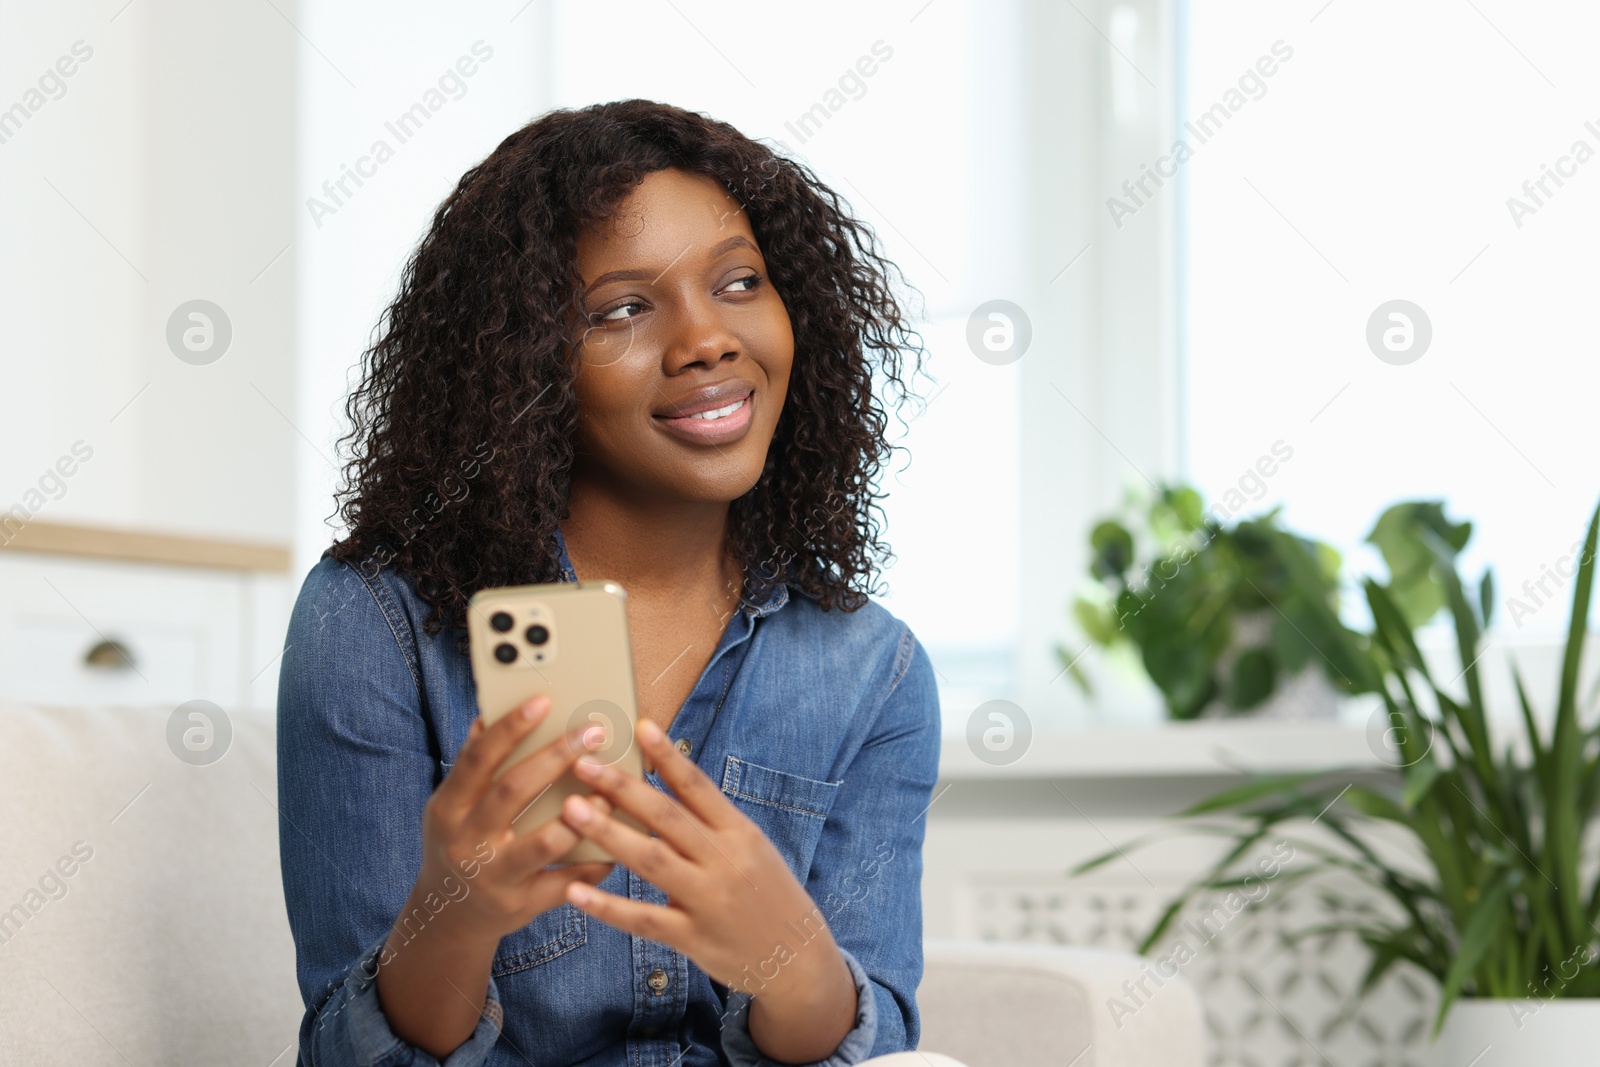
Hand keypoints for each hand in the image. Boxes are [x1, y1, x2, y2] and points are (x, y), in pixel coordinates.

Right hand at [416, 694, 616, 940]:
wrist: (449, 914)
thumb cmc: (460, 842)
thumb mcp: (453, 804)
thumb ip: (472, 765)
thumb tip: (487, 715)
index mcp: (450, 807)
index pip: (478, 759)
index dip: (510, 728)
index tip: (544, 700)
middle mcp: (467, 841)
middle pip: (514, 791)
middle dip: (557, 757)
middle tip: (595, 732)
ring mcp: (493, 877)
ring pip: (544, 843)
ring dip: (583, 816)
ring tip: (610, 795)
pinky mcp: (520, 906)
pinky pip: (566, 882)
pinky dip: (594, 864)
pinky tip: (615, 845)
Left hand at [556, 718, 856, 1061]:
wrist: (796, 956)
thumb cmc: (767, 893)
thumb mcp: (751, 848)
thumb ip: (711, 821)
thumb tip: (669, 779)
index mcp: (739, 832)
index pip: (698, 786)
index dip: (668, 755)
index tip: (640, 727)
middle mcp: (724, 860)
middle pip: (667, 817)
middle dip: (622, 788)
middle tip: (582, 764)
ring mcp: (708, 900)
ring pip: (651, 861)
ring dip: (608, 833)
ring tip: (571, 811)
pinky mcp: (693, 937)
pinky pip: (644, 919)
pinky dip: (608, 906)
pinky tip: (575, 890)